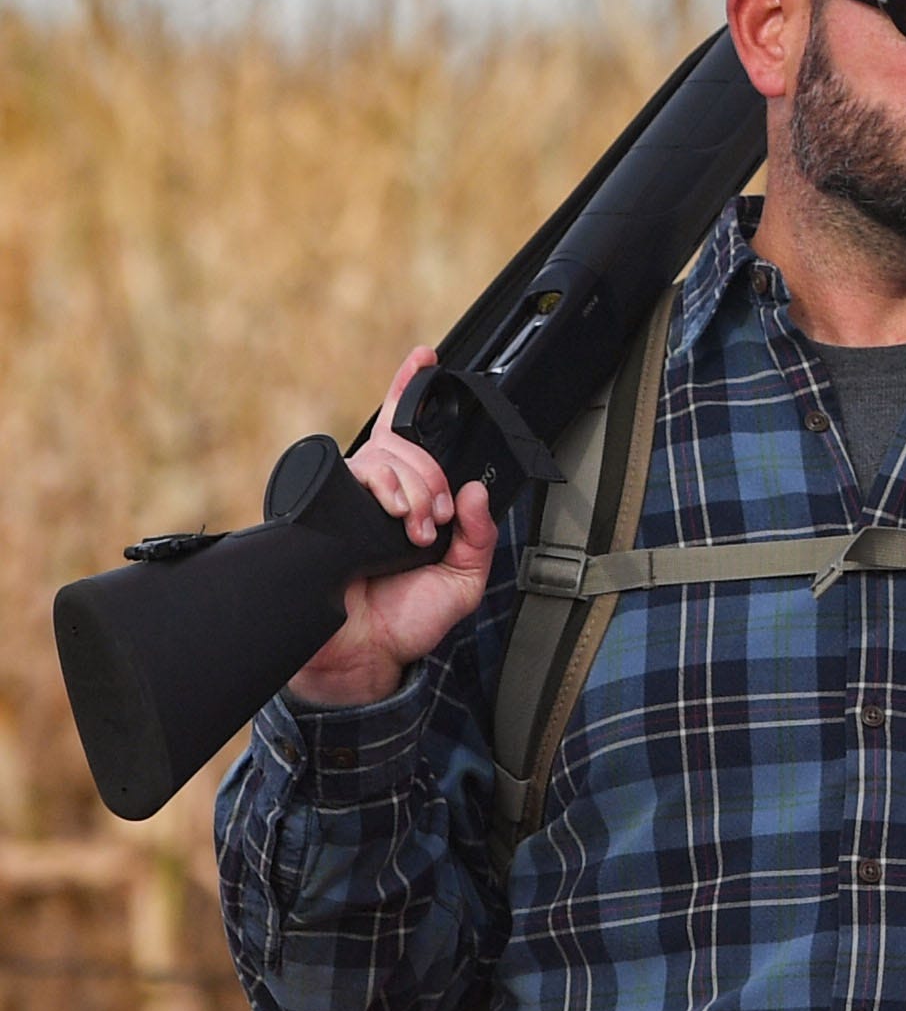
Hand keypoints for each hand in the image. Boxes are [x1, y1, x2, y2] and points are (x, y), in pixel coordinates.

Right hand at [286, 348, 498, 711]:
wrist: (364, 656)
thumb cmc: (409, 619)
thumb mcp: (464, 579)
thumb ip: (478, 536)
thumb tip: (476, 491)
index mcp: (410, 504)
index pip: (408, 438)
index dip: (409, 391)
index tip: (424, 355)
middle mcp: (376, 496)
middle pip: (405, 448)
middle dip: (431, 479)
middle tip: (434, 522)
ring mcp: (347, 501)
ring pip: (382, 459)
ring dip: (411, 489)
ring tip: (414, 532)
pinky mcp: (323, 510)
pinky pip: (351, 476)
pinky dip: (382, 489)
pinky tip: (392, 517)